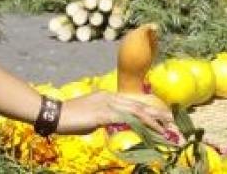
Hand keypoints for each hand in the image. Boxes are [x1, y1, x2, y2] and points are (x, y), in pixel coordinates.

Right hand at [56, 91, 172, 134]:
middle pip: (139, 105)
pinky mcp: (103, 114)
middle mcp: (110, 97)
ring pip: (137, 111)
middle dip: (156, 113)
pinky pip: (128, 119)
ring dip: (154, 119)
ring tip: (167, 126)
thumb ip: (103, 118)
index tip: (161, 117)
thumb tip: (111, 124)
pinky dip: (142, 124)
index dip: (148, 110)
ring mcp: (107, 104)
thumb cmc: (69, 118)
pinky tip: (151, 129)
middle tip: (172, 120)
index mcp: (107, 97)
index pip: (133, 103)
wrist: (54, 114)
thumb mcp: (90, 118)